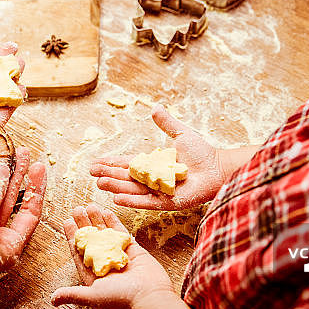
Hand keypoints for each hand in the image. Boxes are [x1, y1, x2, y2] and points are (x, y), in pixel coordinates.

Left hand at [50, 204, 173, 308]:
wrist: (150, 296)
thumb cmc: (120, 299)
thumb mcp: (92, 296)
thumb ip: (73, 294)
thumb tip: (52, 300)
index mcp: (94, 275)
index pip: (79, 252)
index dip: (73, 237)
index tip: (67, 222)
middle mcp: (105, 264)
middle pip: (91, 240)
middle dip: (83, 224)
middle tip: (77, 209)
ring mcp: (119, 255)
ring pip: (105, 234)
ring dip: (96, 220)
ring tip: (89, 206)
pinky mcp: (133, 250)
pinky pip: (121, 233)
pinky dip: (114, 222)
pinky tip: (106, 211)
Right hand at [91, 105, 224, 209]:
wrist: (217, 168)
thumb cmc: (202, 153)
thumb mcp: (181, 134)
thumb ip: (166, 123)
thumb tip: (155, 106)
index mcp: (153, 165)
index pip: (127, 163)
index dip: (110, 163)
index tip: (94, 162)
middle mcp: (152, 179)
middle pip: (125, 177)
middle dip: (108, 175)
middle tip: (91, 173)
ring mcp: (158, 191)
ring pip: (132, 190)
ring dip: (115, 187)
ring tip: (99, 184)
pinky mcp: (167, 202)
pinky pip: (146, 202)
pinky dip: (132, 201)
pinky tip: (117, 198)